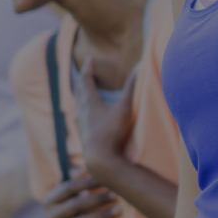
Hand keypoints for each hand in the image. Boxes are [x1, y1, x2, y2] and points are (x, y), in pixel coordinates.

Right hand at [43, 175, 118, 217]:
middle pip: (76, 205)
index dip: (88, 182)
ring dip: (102, 216)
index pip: (69, 187)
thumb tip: (85, 165)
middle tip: (117, 195)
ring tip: (119, 210)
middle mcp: (50, 217)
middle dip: (98, 199)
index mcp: (50, 200)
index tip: (107, 179)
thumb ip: (75, 178)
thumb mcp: (68, 193)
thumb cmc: (69, 209)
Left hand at [72, 59, 135, 186]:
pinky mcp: (84, 135)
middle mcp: (82, 111)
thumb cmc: (112, 131)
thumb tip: (139, 66)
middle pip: (79, 91)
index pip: (86, 80)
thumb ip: (131, 87)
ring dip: (80, 95)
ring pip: (78, 105)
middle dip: (82, 80)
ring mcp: (81, 124)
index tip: (89, 59)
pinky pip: (80, 117)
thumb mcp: (125, 107)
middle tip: (84, 72)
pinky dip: (82, 109)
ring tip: (82, 92)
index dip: (88, 68)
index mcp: (90, 102)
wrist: (100, 158)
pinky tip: (85, 116)